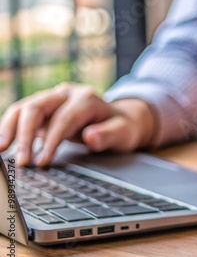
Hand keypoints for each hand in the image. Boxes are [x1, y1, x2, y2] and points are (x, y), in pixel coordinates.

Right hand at [0, 83, 155, 165]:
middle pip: (37, 108)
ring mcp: (53, 98)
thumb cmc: (122, 128)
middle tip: (22, 162)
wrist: (121, 119)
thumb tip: (91, 137)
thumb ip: (109, 135)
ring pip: (24, 108)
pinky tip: (4, 143)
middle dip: (25, 136)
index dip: (51, 141)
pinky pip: (21, 113)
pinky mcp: (43, 106)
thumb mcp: (124, 134)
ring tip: (2, 150)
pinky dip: (10, 127)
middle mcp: (66, 93)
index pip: (63, 119)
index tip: (42, 162)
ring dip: (10, 129)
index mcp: (86, 98)